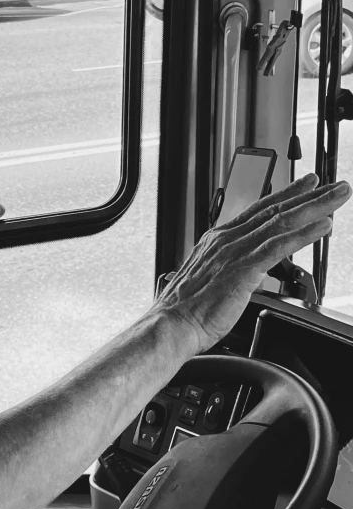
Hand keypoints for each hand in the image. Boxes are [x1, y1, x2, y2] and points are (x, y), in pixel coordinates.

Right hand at [155, 174, 351, 354]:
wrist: (173, 324)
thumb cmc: (187, 309)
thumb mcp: (210, 280)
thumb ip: (232, 269)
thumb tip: (251, 273)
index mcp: (219, 239)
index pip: (258, 210)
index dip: (285, 195)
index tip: (306, 185)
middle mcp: (228, 239)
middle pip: (275, 210)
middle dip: (309, 195)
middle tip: (334, 185)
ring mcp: (235, 251)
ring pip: (282, 221)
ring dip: (315, 207)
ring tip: (338, 196)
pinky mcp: (243, 268)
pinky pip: (279, 246)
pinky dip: (304, 234)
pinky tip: (323, 226)